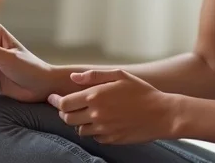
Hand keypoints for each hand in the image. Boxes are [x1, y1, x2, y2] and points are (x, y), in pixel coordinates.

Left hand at [47, 69, 179, 144]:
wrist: (161, 114)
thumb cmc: (141, 91)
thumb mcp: (119, 75)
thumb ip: (94, 76)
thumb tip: (73, 78)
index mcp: (95, 96)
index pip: (64, 103)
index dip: (55, 101)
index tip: (52, 98)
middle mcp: (96, 114)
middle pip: (67, 118)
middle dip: (65, 112)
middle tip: (69, 107)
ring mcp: (103, 129)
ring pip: (79, 129)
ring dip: (80, 122)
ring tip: (88, 113)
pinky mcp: (111, 139)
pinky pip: (94, 137)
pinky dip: (94, 131)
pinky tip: (102, 122)